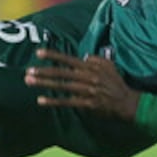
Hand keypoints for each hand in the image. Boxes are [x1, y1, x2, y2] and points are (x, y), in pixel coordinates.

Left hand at [25, 49, 139, 120]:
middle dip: (43, 71)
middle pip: (61, 72)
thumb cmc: (116, 83)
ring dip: (44, 84)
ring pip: (62, 86)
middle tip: (28, 71)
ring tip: (29, 82)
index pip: (68, 59)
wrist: (127, 102)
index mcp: (90, 67)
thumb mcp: (109, 65)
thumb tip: (82, 57)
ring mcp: (87, 90)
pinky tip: (41, 101)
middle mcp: (87, 77)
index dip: (53, 55)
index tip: (38, 53)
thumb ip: (95, 59)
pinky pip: (67, 102)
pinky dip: (53, 101)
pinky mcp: (87, 103)